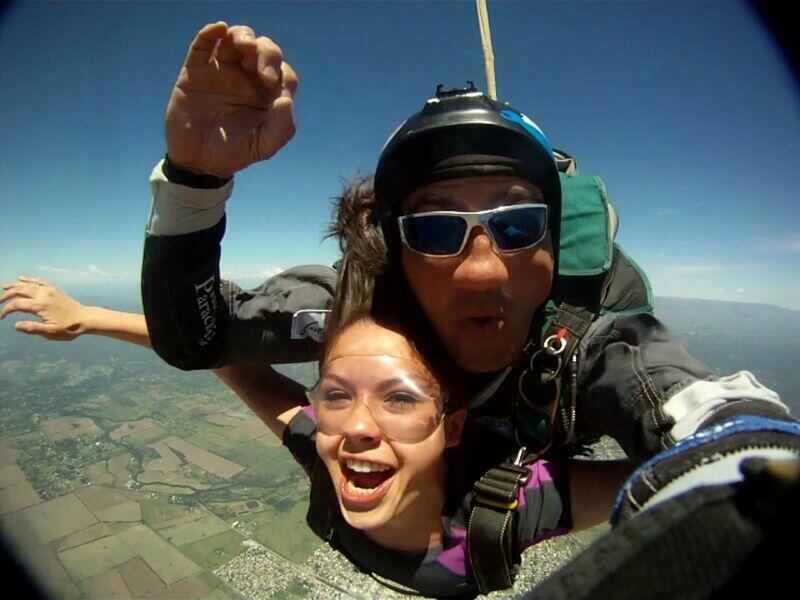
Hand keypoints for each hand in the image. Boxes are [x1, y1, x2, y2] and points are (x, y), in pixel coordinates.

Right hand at [0, 277, 86, 340]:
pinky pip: (39, 281)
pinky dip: (29, 279)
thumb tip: (15, 325)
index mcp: (41, 305)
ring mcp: (49, 290)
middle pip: (19, 290)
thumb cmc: (69, 328)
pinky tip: (22, 278)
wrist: (86, 318)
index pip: (17, 305)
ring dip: (14, 285)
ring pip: (28, 284)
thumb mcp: (50, 332)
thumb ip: (32, 328)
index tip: (1, 317)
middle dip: (6, 295)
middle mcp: (44, 294)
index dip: (6, 310)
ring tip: (4, 288)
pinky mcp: (54, 289)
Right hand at [165, 22, 298, 177]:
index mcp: (267, 94)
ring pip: (235, 40)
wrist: (199, 161)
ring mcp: (221, 72)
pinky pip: (202, 46)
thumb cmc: (234, 153)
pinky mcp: (196, 71)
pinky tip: (219, 29)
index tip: (273, 87)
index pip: (283, 72)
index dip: (282, 73)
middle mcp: (247, 78)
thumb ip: (282, 128)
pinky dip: (210, 33)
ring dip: (243, 36)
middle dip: (267, 53)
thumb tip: (286, 100)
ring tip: (244, 45)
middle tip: (264, 74)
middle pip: (263, 50)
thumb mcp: (263, 146)